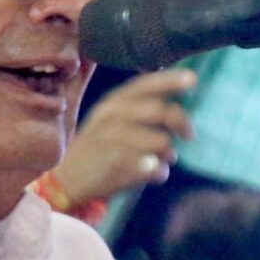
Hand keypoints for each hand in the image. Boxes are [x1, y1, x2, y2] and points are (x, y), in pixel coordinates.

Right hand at [54, 69, 195, 203]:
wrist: (66, 180)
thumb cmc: (98, 148)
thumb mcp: (110, 120)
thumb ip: (139, 109)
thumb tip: (177, 107)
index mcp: (112, 103)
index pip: (144, 85)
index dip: (170, 80)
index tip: (193, 78)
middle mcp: (112, 117)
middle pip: (162, 110)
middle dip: (182, 122)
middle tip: (188, 135)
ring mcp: (113, 140)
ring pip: (163, 142)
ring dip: (167, 154)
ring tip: (156, 160)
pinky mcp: (117, 165)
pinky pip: (156, 168)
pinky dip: (158, 172)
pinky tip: (149, 173)